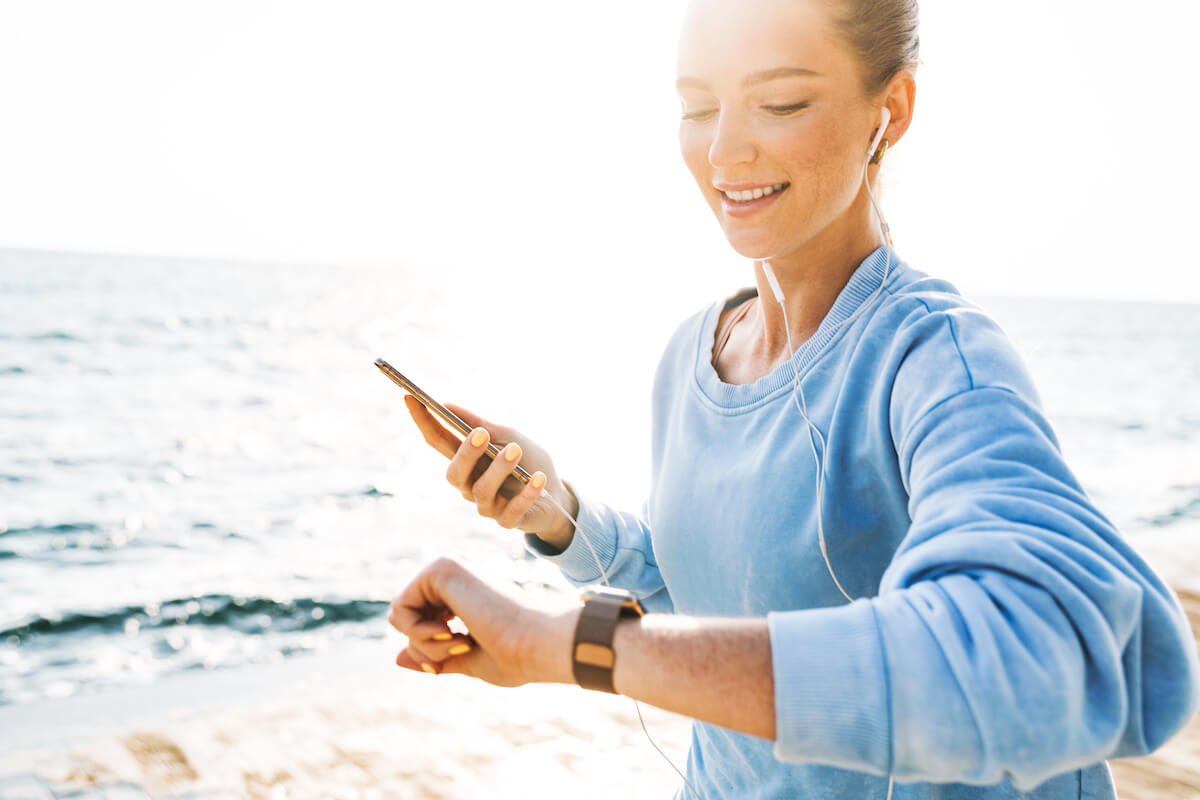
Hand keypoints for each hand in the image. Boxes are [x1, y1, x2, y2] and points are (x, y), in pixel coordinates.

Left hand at [388, 557, 576, 685]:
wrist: (536, 644)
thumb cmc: (514, 654)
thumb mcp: (466, 659)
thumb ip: (433, 655)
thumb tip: (397, 658)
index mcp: (464, 592)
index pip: (421, 623)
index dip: (428, 653)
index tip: (453, 660)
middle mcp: (455, 575)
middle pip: (407, 619)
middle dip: (425, 649)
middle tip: (461, 648)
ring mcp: (449, 567)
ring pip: (401, 614)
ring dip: (424, 644)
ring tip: (460, 641)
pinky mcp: (442, 568)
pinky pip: (400, 609)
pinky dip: (418, 633)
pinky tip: (450, 632)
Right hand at [403, 394, 577, 550]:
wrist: (556, 495)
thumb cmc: (528, 461)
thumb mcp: (507, 436)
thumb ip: (479, 424)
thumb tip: (446, 405)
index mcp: (466, 461)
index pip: (437, 441)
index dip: (423, 421)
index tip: (411, 398)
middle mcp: (470, 485)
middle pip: (454, 473)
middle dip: (466, 453)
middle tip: (481, 433)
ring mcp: (488, 506)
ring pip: (483, 491)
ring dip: (499, 469)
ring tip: (515, 450)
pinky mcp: (509, 521)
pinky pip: (513, 509)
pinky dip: (527, 492)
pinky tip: (538, 478)